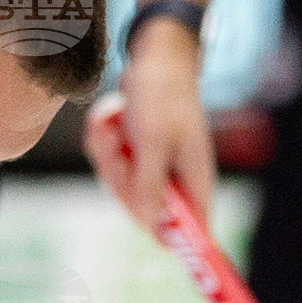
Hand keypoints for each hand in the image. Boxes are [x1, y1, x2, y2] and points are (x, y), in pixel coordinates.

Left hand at [85, 20, 211, 229]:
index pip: (195, 232)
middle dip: (124, 185)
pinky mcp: (138, 158)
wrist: (153, 60)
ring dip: (111, 161)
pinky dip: (105, 148)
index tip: (154, 240)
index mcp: (195, 181)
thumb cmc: (161, 97)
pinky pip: (112, 170)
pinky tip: (110, 126)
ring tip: (115, 130)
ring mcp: (156, 170)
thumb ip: (150, 186)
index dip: (176, 242)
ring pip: (123, 190)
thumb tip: (150, 225)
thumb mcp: (152, 143)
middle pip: (145, 215)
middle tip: (122, 153)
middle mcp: (178, 181)